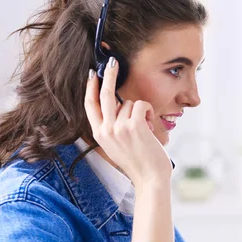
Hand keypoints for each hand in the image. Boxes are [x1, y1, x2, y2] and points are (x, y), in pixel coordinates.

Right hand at [84, 57, 171, 186]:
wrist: (150, 180)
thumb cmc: (139, 164)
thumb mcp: (118, 146)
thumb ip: (114, 128)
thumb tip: (119, 106)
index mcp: (99, 135)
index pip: (90, 105)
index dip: (90, 88)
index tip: (93, 74)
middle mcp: (105, 130)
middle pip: (104, 94)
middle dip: (110, 74)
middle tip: (113, 61)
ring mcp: (118, 127)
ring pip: (128, 103)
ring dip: (141, 112)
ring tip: (146, 130)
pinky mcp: (134, 125)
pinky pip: (141, 105)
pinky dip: (149, 113)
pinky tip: (151, 127)